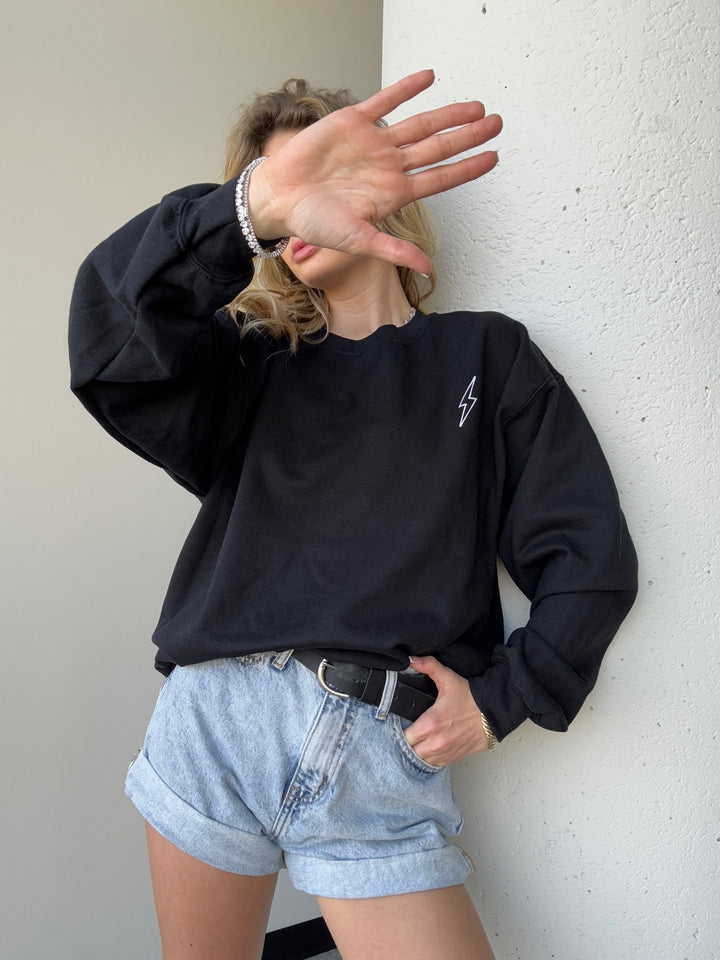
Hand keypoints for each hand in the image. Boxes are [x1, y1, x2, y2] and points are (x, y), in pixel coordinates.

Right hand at [248, 69, 501, 274]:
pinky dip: (407, 89)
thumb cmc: (315, 223)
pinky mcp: (353, 122)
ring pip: (420, 124)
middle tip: (497, 123)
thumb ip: (395, 250)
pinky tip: (429, 78)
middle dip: (469, 135)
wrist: (280, 199)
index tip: (494, 157)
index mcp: (394, 193)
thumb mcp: (358, 241)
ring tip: (476, 106)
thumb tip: (428, 269)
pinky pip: (385, 101)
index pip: (440, 178)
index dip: (468, 167)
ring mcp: (374, 143)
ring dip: (448, 114)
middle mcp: (389, 166)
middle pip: (438, 147)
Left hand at [403, 656, 491, 765]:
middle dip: (407, 743)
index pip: (404, 737)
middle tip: (409, 732)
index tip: (401, 725)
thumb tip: (412, 659)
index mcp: (431, 723)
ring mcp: (446, 752)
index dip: (399, 731)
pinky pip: (434, 764)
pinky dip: (430, 758)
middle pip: (410, 751)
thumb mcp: (448, 678)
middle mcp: (437, 742)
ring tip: (418, 741)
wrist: (494, 712)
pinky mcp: (454, 757)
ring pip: (421, 760)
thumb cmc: (472, 698)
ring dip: (417, 752)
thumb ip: (428, 666)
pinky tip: (430, 747)